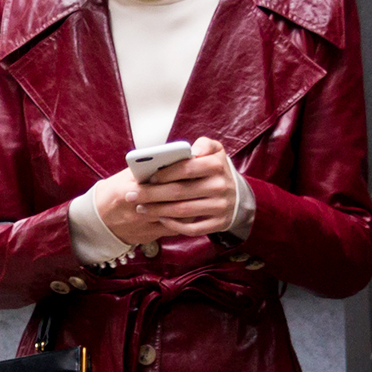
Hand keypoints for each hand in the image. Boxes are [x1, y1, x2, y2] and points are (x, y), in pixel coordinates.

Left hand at [88, 137, 239, 248]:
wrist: (239, 197)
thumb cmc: (217, 171)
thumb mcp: (216, 151)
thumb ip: (205, 144)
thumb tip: (192, 150)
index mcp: (217, 165)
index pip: (186, 168)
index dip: (164, 173)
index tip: (147, 177)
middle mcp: (220, 186)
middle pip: (179, 192)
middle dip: (151, 194)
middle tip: (131, 195)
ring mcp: (220, 207)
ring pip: (182, 211)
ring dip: (157, 211)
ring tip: (140, 208)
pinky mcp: (218, 224)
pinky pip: (192, 228)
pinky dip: (174, 225)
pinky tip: (160, 219)